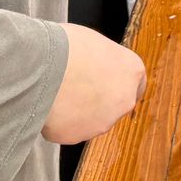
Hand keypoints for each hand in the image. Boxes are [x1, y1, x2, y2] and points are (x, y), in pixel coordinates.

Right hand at [42, 23, 146, 143]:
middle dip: (98, 99)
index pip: (137, 84)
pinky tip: (47, 105)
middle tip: (76, 86)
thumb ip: (103, 61)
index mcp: (132, 71)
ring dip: (78, 112)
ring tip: (57, 93)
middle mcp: (124, 101)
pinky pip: (67, 130)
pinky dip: (58, 122)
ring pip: (91, 120)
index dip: (119, 83)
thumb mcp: (94, 43)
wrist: (43, 69)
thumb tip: (94, 65)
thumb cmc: (68, 47)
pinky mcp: (76, 137)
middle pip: (114, 104)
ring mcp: (102, 123)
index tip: (106, 82)